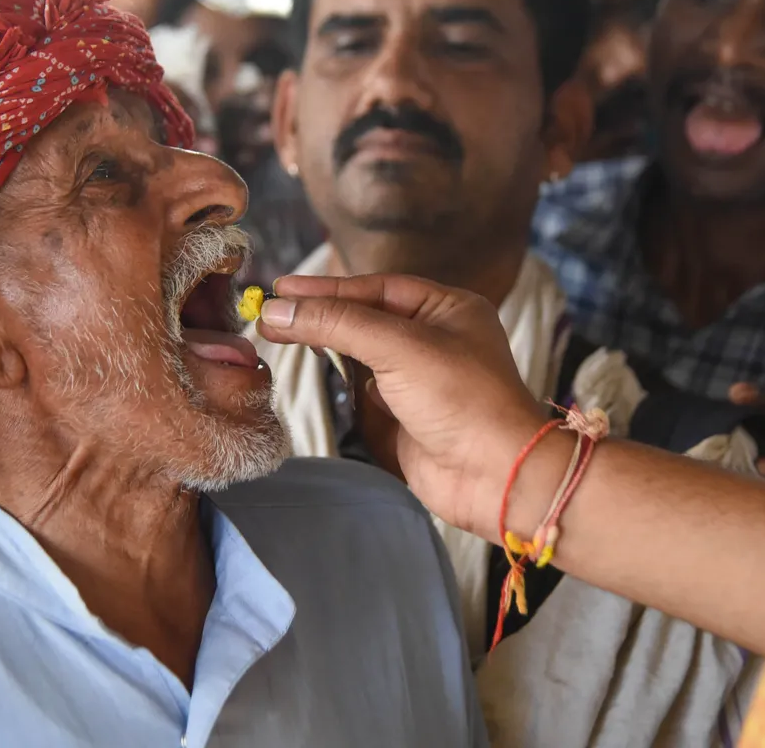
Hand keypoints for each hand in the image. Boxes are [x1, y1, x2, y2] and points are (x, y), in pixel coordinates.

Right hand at [258, 273, 546, 538]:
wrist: (494, 477)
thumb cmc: (464, 401)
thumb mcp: (399, 347)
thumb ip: (336, 324)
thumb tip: (279, 309)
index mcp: (447, 309)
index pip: (376, 288)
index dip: (326, 288)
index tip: (281, 288)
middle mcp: (435, 339)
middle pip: (365, 317)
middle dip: (320, 313)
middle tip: (270, 311)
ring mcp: (419, 379)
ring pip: (361, 352)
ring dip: (325, 343)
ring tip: (280, 332)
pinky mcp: (406, 416)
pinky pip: (363, 389)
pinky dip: (339, 378)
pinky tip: (314, 367)